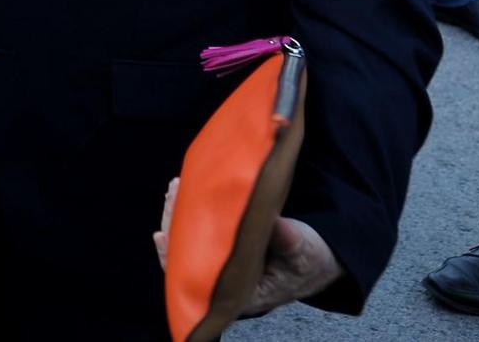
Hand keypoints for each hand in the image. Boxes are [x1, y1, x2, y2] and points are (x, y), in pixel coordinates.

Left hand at [154, 178, 343, 317]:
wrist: (317, 257)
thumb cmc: (310, 260)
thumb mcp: (306, 252)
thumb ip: (290, 242)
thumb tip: (276, 225)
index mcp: (242, 293)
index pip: (198, 283)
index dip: (175, 260)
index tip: (161, 236)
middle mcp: (225, 280)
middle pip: (187, 258)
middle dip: (175, 224)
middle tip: (174, 193)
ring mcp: (222, 261)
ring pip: (190, 241)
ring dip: (180, 213)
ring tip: (177, 185)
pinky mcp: (224, 243)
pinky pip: (199, 230)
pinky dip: (191, 210)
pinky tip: (182, 189)